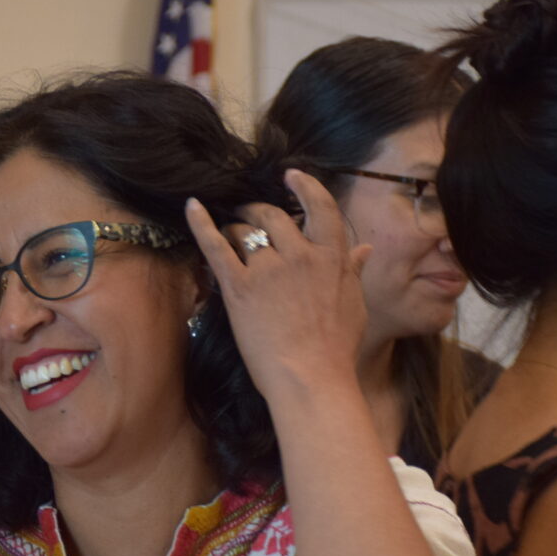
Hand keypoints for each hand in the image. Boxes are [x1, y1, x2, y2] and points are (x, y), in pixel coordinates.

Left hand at [185, 169, 370, 404]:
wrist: (311, 378)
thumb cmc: (336, 349)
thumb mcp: (355, 306)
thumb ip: (354, 272)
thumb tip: (364, 250)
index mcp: (332, 257)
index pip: (321, 207)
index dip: (305, 186)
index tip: (291, 177)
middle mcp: (300, 255)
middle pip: (274, 215)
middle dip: (258, 210)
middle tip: (249, 215)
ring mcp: (267, 270)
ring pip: (245, 231)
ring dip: (235, 227)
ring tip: (230, 232)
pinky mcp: (238, 288)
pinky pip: (216, 247)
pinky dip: (202, 224)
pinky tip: (192, 207)